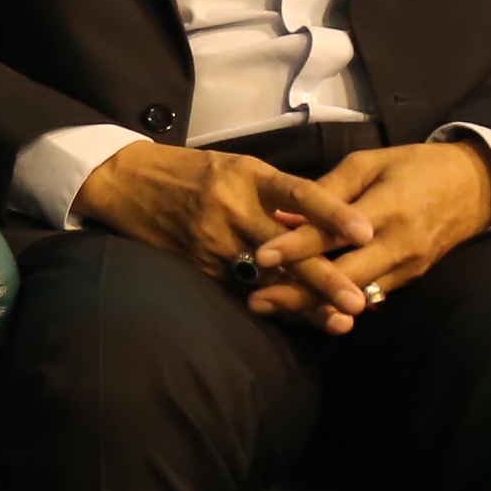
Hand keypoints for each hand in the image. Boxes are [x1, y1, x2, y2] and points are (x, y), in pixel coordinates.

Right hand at [71, 142, 374, 333]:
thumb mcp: (235, 168)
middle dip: (325, 278)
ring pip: (268, 278)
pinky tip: (297, 320)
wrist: (125, 182)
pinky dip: (271, 304)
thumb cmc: (189, 171)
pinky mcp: (197, 265)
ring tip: (338, 322)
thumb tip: (317, 220)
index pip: (299, 193)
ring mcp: (213, 241)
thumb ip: (275, 194)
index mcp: (248, 177)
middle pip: (288, 248)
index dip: (333, 213)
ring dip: (304, 303)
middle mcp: (233, 210)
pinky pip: (241, 289)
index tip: (365, 232)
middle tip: (358, 301)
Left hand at [242, 141, 490, 323]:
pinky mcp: (410, 279)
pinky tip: (306, 307)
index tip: (261, 255)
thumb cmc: (415, 167)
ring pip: (355, 295)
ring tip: (272, 308)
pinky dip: (338, 304)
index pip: (334, 234)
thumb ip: (328, 189)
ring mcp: (407, 268)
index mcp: (385, 209)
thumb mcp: (369, 163)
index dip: (296, 247)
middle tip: (255, 301)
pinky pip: (370, 296)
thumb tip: (284, 214)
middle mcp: (398, 246)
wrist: (476, 187)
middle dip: (298, 292)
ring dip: (314, 305)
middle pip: (343, 278)